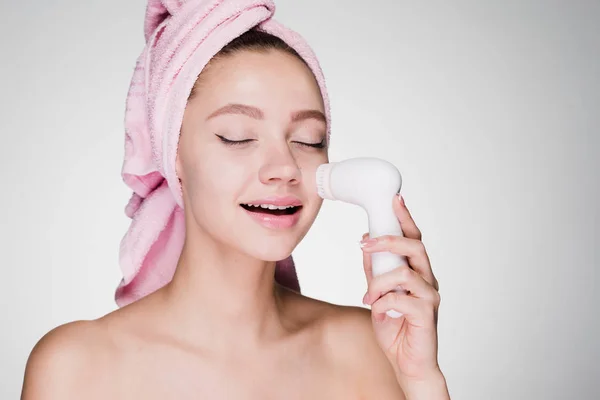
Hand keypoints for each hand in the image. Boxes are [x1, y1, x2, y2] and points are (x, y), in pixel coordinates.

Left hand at [360, 195, 443, 387]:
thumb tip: (365, 243)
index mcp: (418, 272)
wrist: (406, 361)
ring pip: (404, 273)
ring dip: (379, 282)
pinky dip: (384, 303)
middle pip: (415, 248)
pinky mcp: (426, 315)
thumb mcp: (377, 293)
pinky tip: (380, 312)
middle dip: (389, 240)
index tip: (395, 199)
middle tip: (365, 243)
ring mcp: (429, 297)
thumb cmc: (395, 326)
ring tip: (368, 297)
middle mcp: (428, 280)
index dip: (405, 218)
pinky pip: (401, 299)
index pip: (414, 239)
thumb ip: (374, 270)